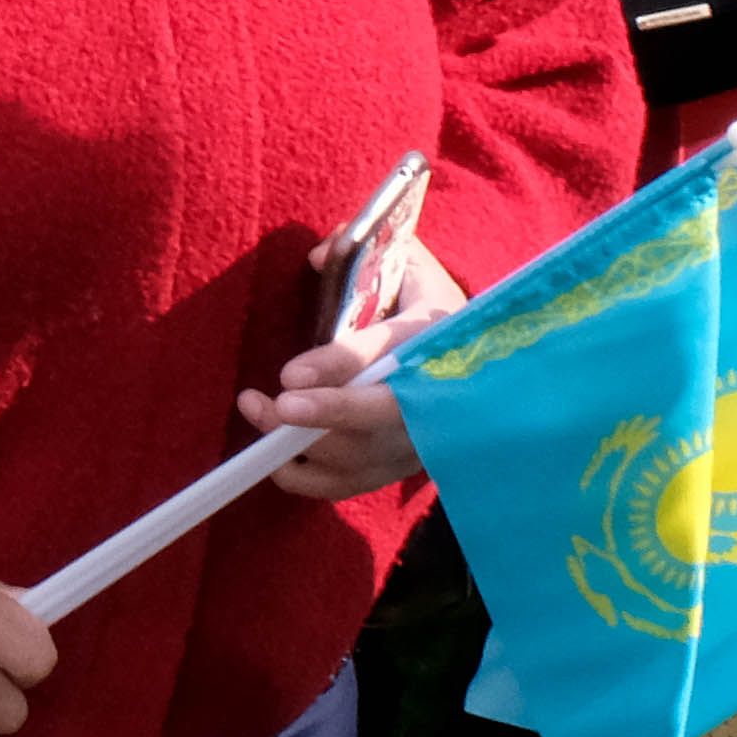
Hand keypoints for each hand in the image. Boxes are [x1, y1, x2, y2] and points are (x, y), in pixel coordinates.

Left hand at [246, 234, 463, 494]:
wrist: (483, 376)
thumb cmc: (431, 315)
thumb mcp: (413, 270)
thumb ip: (369, 249)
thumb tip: (319, 253)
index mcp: (430, 340)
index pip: (381, 357)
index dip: (335, 367)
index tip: (289, 377)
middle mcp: (427, 399)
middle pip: (372, 418)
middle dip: (319, 417)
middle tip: (270, 406)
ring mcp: (412, 443)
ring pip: (354, 458)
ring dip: (296, 444)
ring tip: (253, 406)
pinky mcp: (392, 471)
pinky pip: (343, 487)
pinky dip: (302, 476)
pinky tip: (274, 451)